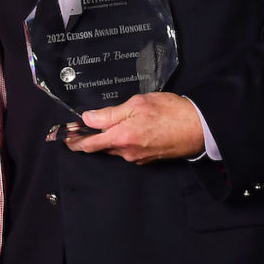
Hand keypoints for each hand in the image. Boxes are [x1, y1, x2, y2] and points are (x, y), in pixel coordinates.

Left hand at [63, 92, 204, 163]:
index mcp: (122, 138)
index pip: (90, 144)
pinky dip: (123, 140)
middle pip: (102, 146)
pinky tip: (130, 128)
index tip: (64, 138)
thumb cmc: (170, 112)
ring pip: (115, 148)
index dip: (74, 141)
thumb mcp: (137, 104)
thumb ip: (110, 113)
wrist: (200, 128)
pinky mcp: (149, 159)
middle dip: (91, 137)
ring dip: (109, 138)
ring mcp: (139, 158)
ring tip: (109, 122)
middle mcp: (127, 152)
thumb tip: (87, 118)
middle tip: (83, 125)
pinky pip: (128, 150)